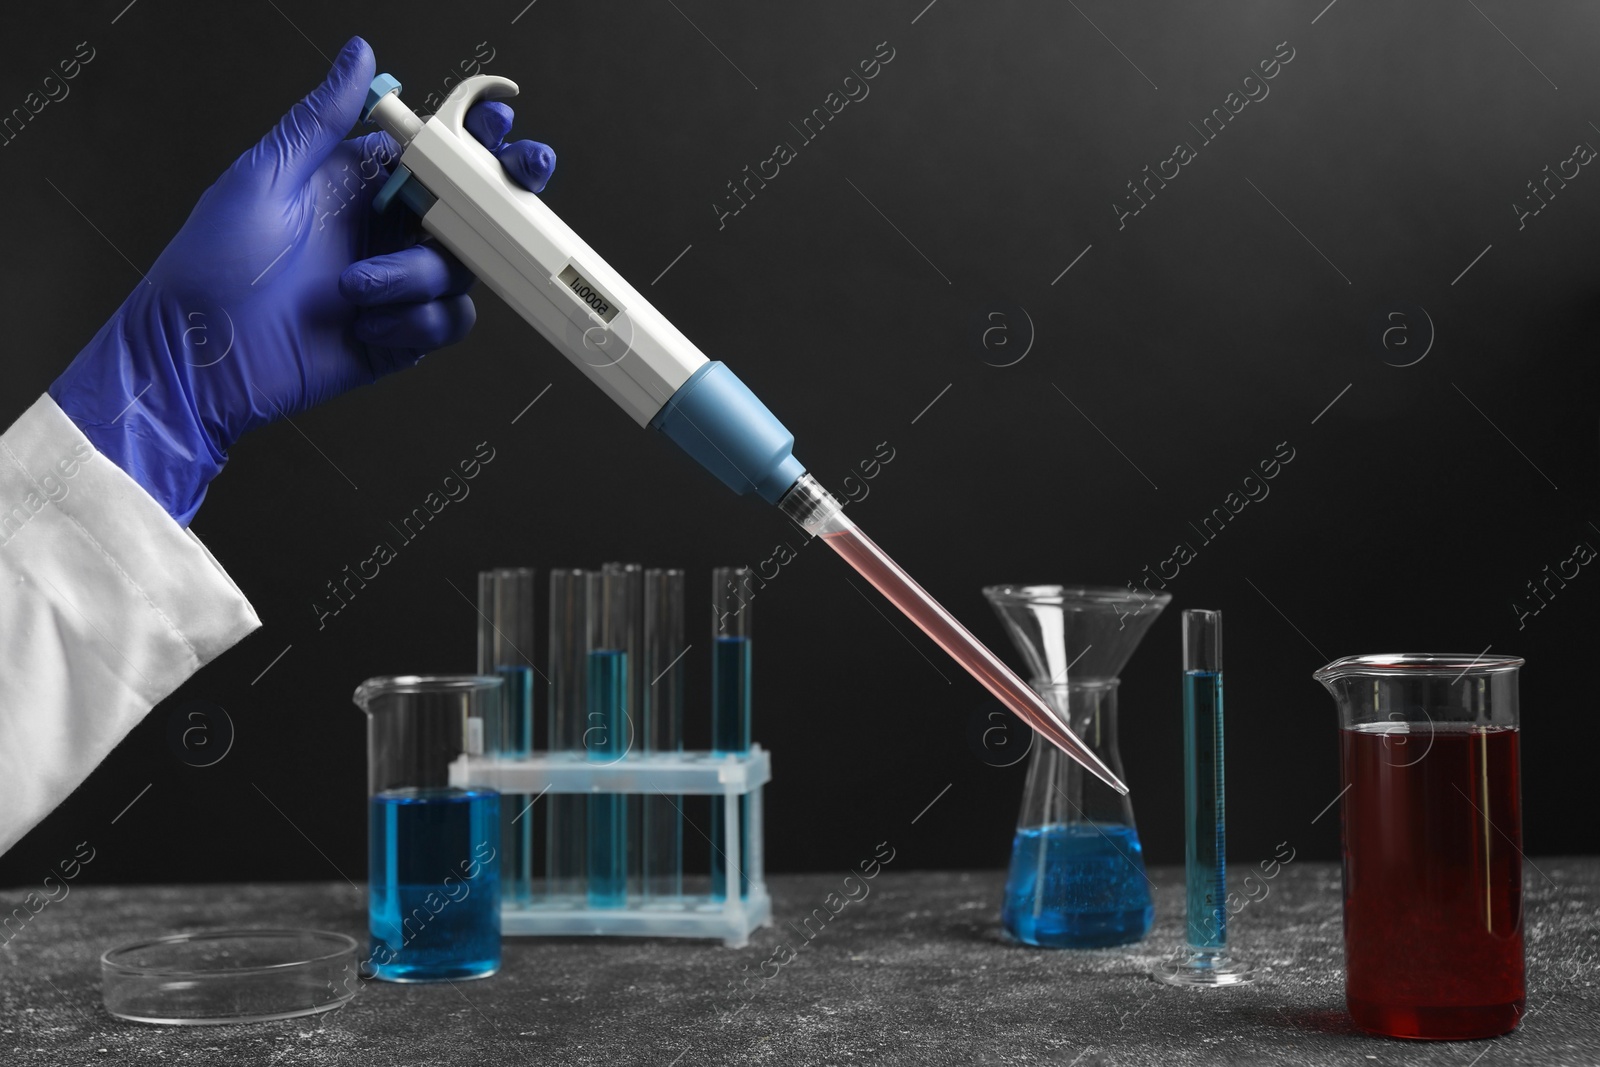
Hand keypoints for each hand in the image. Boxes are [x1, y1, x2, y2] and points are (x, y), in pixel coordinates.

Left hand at [48, 36, 554, 523]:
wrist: (202, 359)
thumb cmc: (214, 266)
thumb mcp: (264, 179)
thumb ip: (321, 120)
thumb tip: (358, 56)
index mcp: (357, 185)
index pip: (434, 153)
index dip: (473, 139)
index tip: (495, 128)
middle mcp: (385, 232)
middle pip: (471, 210)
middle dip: (497, 203)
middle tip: (503, 200)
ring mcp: (398, 286)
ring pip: (460, 269)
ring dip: (414, 278)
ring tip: (354, 291)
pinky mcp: (403, 336)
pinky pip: (448, 321)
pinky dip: (414, 323)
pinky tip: (365, 328)